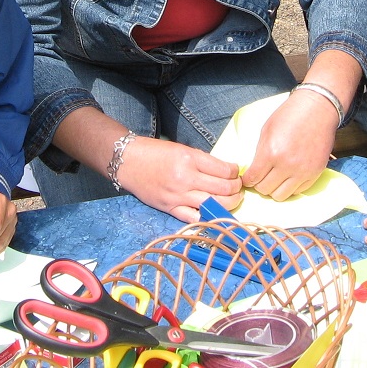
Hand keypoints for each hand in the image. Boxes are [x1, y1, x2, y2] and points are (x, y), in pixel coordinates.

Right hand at [116, 136, 242, 222]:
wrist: (128, 162)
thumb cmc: (154, 152)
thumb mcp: (181, 149)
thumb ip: (201, 161)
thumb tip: (224, 171)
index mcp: (190, 159)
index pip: (224, 170)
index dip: (235, 172)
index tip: (236, 172)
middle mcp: (186, 178)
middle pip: (223, 189)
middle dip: (237, 189)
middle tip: (238, 187)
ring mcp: (178, 196)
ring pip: (214, 205)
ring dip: (229, 203)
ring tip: (232, 200)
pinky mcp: (170, 208)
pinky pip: (195, 218)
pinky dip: (209, 217)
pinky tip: (216, 213)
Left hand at [241, 88, 336, 200]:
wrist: (317, 109)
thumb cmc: (289, 115)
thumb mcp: (266, 130)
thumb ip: (260, 153)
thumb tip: (254, 171)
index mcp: (271, 152)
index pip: (253, 178)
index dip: (248, 180)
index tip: (248, 178)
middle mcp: (287, 165)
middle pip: (265, 190)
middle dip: (260, 184)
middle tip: (261, 176)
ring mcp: (302, 171)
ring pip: (281, 196)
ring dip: (275, 189)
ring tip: (275, 178)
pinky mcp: (315, 173)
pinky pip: (297, 191)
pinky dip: (290, 186)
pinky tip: (288, 175)